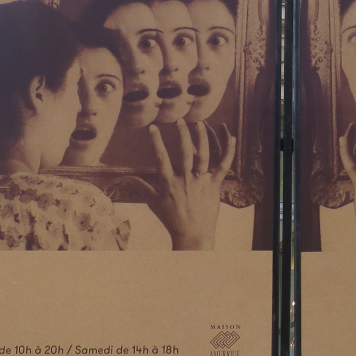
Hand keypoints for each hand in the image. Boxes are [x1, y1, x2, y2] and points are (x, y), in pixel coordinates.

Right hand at [137, 122, 235, 250]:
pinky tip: (231, 138)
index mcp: (169, 183)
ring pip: (203, 155)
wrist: (193, 235)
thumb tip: (124, 178)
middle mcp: (186, 180)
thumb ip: (140, 187)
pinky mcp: (215, 185)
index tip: (153, 127)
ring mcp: (202, 182)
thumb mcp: (153, 203)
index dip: (156, 141)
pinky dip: (229, 152)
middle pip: (184, 152)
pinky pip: (223, 166)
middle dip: (182, 134)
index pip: (161, 158)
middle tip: (179, 120)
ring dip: (202, 137)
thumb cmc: (172, 219)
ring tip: (199, 123)